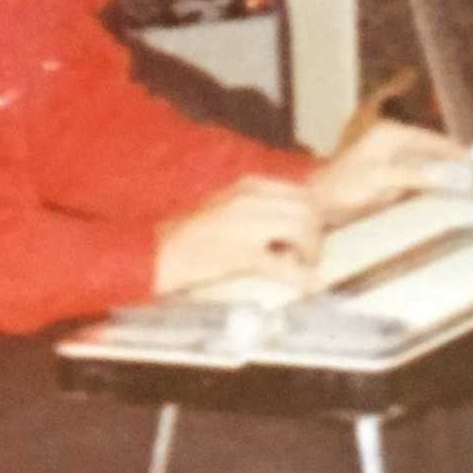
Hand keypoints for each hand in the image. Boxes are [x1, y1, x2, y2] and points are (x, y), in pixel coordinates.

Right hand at [152, 173, 324, 294]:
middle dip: (316, 233)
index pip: (299, 192)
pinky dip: (300, 278)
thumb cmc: (187, 235)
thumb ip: (255, 207)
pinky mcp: (241, 255)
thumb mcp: (225, 206)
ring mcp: (246, 225)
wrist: (156, 254)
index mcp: (247, 186)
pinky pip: (283, 266)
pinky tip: (307, 287)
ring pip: (302, 230)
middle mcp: (250, 199)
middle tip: (310, 253)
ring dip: (310, 251)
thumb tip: (286, 218)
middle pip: (306, 209)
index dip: (313, 213)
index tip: (312, 231)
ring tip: (304, 266)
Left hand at [311, 117, 463, 222]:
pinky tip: (441, 187)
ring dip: (442, 169)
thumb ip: (417, 176)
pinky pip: (415, 170)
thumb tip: (448, 176)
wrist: (317, 202)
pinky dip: (430, 177)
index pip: (431, 139)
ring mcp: (388, 154)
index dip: (453, 150)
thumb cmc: (345, 188)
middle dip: (451, 159)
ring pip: (424, 158)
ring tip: (465, 179)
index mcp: (391, 134)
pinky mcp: (386, 170)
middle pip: (430, 147)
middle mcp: (391, 138)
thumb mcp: (382, 181)